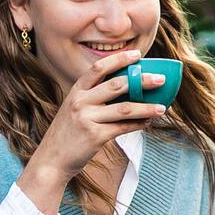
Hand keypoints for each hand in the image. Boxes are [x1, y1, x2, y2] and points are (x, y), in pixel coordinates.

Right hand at [18, 50, 166, 214]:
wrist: (52, 160)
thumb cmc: (68, 133)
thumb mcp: (75, 109)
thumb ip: (94, 98)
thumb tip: (127, 89)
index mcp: (76, 91)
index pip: (98, 68)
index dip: (119, 60)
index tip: (137, 55)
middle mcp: (80, 102)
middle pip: (116, 85)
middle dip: (141, 81)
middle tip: (161, 79)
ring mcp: (87, 119)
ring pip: (124, 109)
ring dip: (146, 107)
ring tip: (163, 108)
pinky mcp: (95, 137)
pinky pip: (123, 128)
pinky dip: (138, 125)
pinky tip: (148, 122)